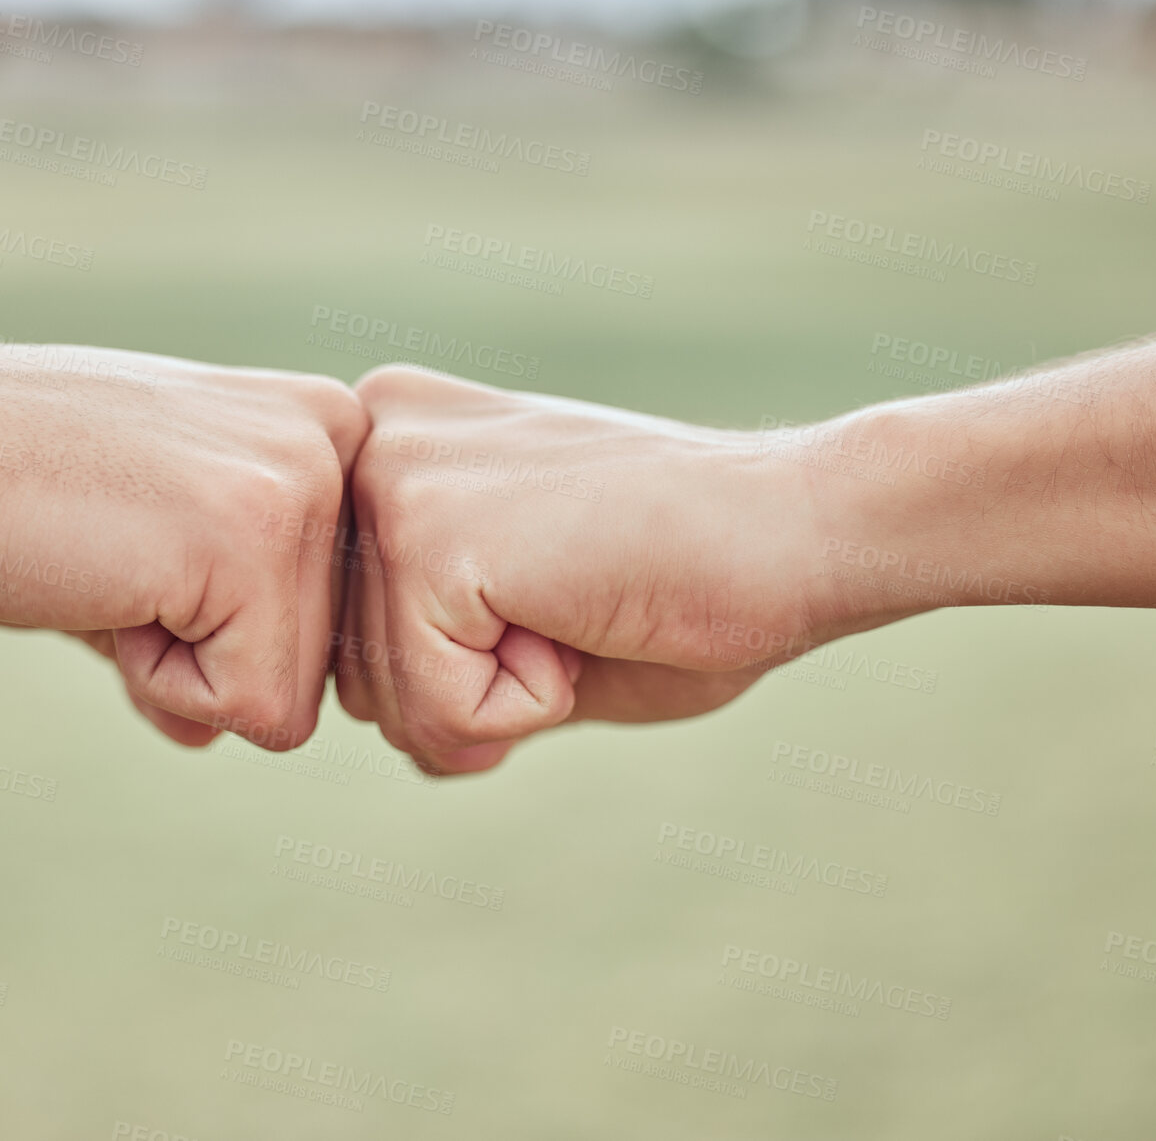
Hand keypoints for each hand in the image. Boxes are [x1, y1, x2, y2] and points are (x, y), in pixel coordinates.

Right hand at [0, 336, 367, 749]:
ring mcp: (302, 483)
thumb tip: (247, 723)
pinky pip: (254, 710)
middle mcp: (334, 436)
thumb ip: (218, 618)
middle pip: (320, 659)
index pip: (325, 613)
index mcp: (319, 420)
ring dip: (175, 665)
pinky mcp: (256, 541)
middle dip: (199, 649)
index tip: (125, 534)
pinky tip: (98, 581)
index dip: (213, 621)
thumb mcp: (147, 536)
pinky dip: (156, 683)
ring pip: (291, 694)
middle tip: (105, 549)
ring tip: (101, 558)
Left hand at [335, 365, 842, 773]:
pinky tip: (586, 614)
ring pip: (390, 705)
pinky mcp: (427, 538)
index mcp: (388, 442)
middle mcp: (370, 439)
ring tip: (582, 600)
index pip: (355, 639)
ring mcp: (392, 481)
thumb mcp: (518, 622)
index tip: (562, 587)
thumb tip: (358, 715)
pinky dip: (527, 706)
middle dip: (476, 688)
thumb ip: (422, 652)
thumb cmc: (680, 584)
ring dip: (505, 697)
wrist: (800, 531)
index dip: (468, 666)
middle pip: (356, 678)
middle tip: (577, 600)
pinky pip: (437, 713)